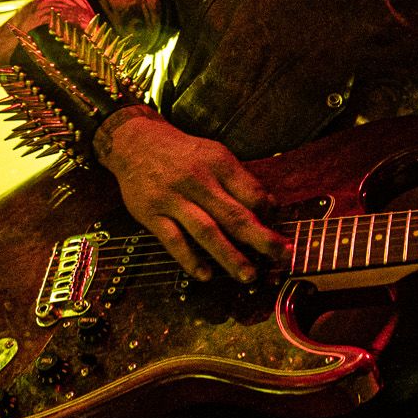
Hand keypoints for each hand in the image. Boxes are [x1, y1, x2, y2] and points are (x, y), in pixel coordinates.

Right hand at [98, 112, 287, 282]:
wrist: (135, 142)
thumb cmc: (183, 154)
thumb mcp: (215, 155)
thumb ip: (241, 181)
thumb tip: (270, 207)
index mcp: (218, 163)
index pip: (252, 193)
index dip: (269, 214)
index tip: (282, 232)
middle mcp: (197, 181)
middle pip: (234, 215)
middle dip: (261, 239)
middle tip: (281, 257)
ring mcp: (173, 199)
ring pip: (206, 231)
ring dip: (230, 256)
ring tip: (248, 275)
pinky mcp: (152, 214)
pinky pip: (173, 240)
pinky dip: (190, 259)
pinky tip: (205, 275)